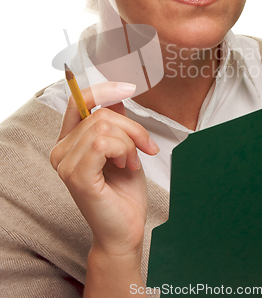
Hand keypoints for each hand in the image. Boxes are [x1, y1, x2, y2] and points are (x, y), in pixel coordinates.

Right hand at [50, 82, 158, 257]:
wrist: (126, 230)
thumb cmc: (124, 193)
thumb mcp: (124, 148)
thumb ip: (116, 123)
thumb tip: (117, 95)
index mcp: (69, 142)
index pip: (78, 100)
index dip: (103, 89)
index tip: (130, 87)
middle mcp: (61, 151)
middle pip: (100, 114)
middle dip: (131, 128)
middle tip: (144, 148)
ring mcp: (65, 164)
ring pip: (104, 126)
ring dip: (129, 142)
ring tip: (132, 162)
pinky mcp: (77, 176)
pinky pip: (102, 143)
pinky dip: (123, 150)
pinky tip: (126, 166)